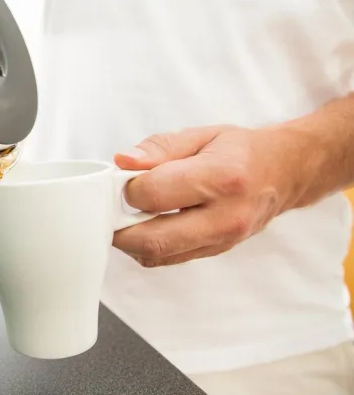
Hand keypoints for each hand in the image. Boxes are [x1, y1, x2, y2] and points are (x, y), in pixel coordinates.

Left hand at [111, 125, 309, 266]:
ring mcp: (223, 240)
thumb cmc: (241, 151)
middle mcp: (225, 216)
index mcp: (221, 178)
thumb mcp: (200, 135)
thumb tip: (123, 162)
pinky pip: (170, 259)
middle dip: (119, 227)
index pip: (153, 195)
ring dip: (131, 240)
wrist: (284, 173)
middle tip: (110, 209)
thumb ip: (158, 148)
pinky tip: (148, 225)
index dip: (127, 188)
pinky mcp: (217, 252)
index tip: (125, 179)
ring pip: (158, 256)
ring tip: (129, 216)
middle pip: (153, 240)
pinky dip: (149, 246)